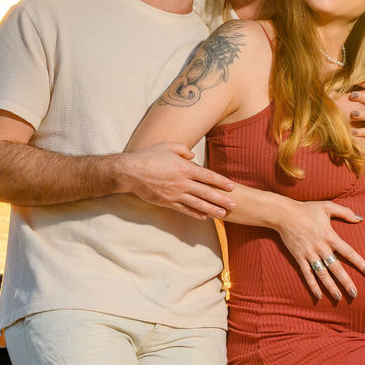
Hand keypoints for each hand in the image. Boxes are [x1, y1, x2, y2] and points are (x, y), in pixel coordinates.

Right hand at [120, 143, 235, 219]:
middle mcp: (182, 182)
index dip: (221, 182)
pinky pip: (184, 209)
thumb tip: (193, 157)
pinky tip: (204, 217)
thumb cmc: (149, 156)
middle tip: (234, 205)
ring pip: (197, 204)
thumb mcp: (167, 146)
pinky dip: (195, 213)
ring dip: (211, 210)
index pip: (207, 176)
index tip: (232, 187)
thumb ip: (183, 150)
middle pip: (206, 192)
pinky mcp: (167, 202)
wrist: (130, 172)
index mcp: (184, 168)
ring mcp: (175, 194)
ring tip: (223, 215)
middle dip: (221, 200)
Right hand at [277, 200, 364, 301]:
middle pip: (336, 268)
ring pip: (322, 274)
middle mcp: (321, 247)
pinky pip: (307, 274)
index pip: (348, 252)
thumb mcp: (327, 206)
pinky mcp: (299, 258)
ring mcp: (309, 254)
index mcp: (330, 236)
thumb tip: (360, 218)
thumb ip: (345, 212)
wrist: (284, 215)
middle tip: (354, 294)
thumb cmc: (307, 209)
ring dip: (330, 287)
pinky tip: (318, 295)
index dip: (359, 262)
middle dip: (346, 281)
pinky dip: (312, 285)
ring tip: (338, 298)